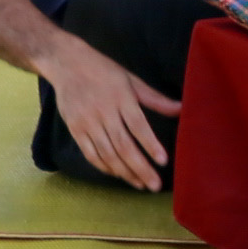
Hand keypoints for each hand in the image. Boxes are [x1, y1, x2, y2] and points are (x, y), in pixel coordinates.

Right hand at [46, 41, 182, 187]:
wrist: (66, 63)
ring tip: (140, 184)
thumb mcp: (131, 80)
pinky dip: (105, 167)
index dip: (150, 144)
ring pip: (107, 153)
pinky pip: (91, 154)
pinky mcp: (75, 129)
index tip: (163, 161)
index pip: (137, 125)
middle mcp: (103, 111)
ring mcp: (87, 122)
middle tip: (154, 185)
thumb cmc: (103, 70)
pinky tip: (118, 174)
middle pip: (123, 145)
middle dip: (140, 167)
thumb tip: (181, 108)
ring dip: (125, 172)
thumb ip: (155, 99)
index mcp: (120, 97)